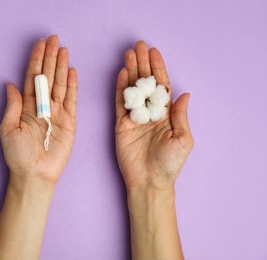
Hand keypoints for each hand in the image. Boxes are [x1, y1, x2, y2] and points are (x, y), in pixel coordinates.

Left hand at [0, 35, 77, 187]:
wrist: (34, 174)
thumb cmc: (18, 155)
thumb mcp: (8, 128)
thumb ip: (12, 106)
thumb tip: (10, 84)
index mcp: (26, 106)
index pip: (32, 78)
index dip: (36, 61)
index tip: (40, 45)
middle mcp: (42, 106)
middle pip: (47, 77)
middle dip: (50, 58)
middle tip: (54, 39)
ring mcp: (57, 113)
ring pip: (60, 85)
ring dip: (61, 67)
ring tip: (64, 50)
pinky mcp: (70, 121)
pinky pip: (72, 100)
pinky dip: (72, 86)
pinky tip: (71, 72)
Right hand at [115, 41, 192, 190]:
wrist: (149, 181)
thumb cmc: (169, 163)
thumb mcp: (183, 139)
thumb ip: (181, 115)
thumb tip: (184, 93)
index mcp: (166, 114)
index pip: (162, 86)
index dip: (158, 68)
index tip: (154, 52)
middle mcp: (150, 112)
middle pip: (146, 83)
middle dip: (143, 64)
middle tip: (138, 46)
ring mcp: (135, 117)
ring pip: (132, 89)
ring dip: (131, 71)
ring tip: (129, 54)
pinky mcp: (122, 124)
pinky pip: (120, 103)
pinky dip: (120, 89)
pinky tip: (121, 74)